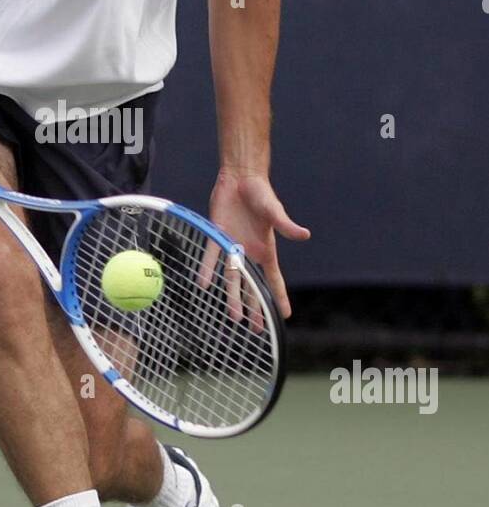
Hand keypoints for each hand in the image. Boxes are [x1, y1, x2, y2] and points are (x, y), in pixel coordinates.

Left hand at [200, 169, 309, 319]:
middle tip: (258, 328)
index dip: (280, 297)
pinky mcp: (217, 236)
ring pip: (232, 277)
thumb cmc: (262, 194)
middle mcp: (249, 252)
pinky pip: (211, 256)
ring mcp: (232, 246)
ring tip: (234, 317)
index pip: (275, 279)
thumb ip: (286, 226)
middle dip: (256, 307)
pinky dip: (207, 269)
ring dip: (233, 297)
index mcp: (266, 250)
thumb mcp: (275, 211)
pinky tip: (203, 284)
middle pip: (253, 285)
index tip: (285, 315)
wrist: (240, 178)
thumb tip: (305, 235)